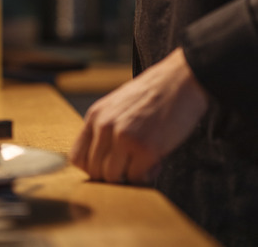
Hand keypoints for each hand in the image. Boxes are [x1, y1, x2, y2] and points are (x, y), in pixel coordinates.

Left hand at [70, 48, 208, 183]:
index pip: (77, 157)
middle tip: (132, 165)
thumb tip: (101, 162)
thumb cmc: (153, 95)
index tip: (108, 168)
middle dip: (113, 175)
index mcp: (95, 116)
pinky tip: (156, 162)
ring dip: (129, 177)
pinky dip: (146, 176)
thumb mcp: (116, 106)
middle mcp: (104, 126)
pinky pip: (136, 178)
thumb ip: (104, 129)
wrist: (181, 80)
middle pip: (94, 171)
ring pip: (112, 177)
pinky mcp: (145, 148)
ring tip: (145, 163)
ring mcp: (123, 137)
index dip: (91, 169)